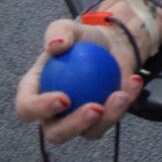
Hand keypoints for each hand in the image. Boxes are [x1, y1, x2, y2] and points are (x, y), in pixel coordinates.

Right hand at [15, 19, 142, 144]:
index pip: (27, 108)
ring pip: (89, 132)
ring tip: (121, 94)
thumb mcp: (68, 28)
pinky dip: (126, 102)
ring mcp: (78, 119)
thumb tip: (55, 45)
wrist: (111, 43)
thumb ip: (58, 32)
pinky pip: (113, 118)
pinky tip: (134, 82)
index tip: (63, 98)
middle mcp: (53, 113)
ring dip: (108, 117)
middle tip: (95, 108)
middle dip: (74, 126)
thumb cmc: (82, 39)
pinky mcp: (103, 118)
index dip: (40, 109)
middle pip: (55, 133)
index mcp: (34, 92)